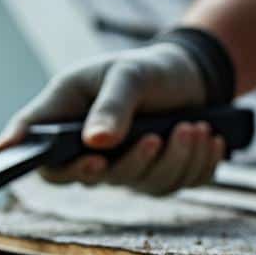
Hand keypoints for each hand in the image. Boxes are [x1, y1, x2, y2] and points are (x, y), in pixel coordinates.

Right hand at [0, 42, 224, 193]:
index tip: (91, 160)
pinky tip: (211, 139)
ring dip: (176, 158)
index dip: (53, 169)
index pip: (44, 159)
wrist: (187, 76)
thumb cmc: (144, 70)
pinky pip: (180, 184)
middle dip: (134, 161)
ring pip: (146, 184)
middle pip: (99, 180)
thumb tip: (96, 142)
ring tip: (196, 126)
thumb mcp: (127, 74)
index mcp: (66, 122)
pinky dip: (199, 163)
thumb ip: (111, 105)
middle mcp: (91, 153)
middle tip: (156, 137)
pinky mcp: (160, 177)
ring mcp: (126, 169)